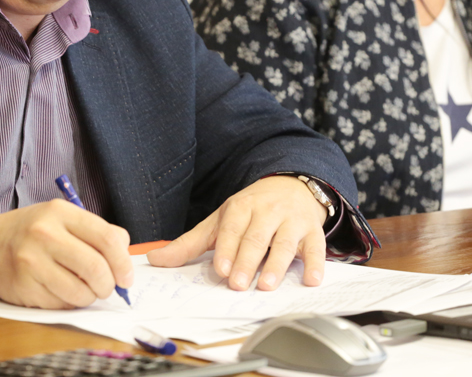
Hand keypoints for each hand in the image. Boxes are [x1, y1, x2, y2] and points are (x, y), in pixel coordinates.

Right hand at [0, 200, 133, 308]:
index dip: (123, 262)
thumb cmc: (31, 232)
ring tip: (84, 289)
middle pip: (96, 267)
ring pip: (81, 292)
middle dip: (109, 285)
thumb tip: (124, 256)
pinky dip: (70, 303)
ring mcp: (32, 261)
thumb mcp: (61, 219)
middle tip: (108, 288)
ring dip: (90, 297)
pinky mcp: (24, 286)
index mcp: (60, 212)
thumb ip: (95, 232)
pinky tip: (62, 291)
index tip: (126, 276)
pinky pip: (61, 304)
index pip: (106, 238)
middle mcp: (45, 234)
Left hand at [146, 175, 326, 290]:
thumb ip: (190, 244)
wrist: (291, 187)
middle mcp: (267, 211)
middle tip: (239, 284)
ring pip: (285, 243)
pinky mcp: (312, 230)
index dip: (227, 249)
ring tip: (268, 285)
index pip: (232, 229)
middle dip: (247, 260)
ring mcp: (292, 220)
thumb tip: (155, 260)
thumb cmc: (251, 211)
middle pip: (257, 237)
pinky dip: (316, 264)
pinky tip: (311, 280)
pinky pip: (316, 247)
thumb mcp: (219, 221)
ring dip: (277, 265)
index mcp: (241, 208)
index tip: (222, 270)